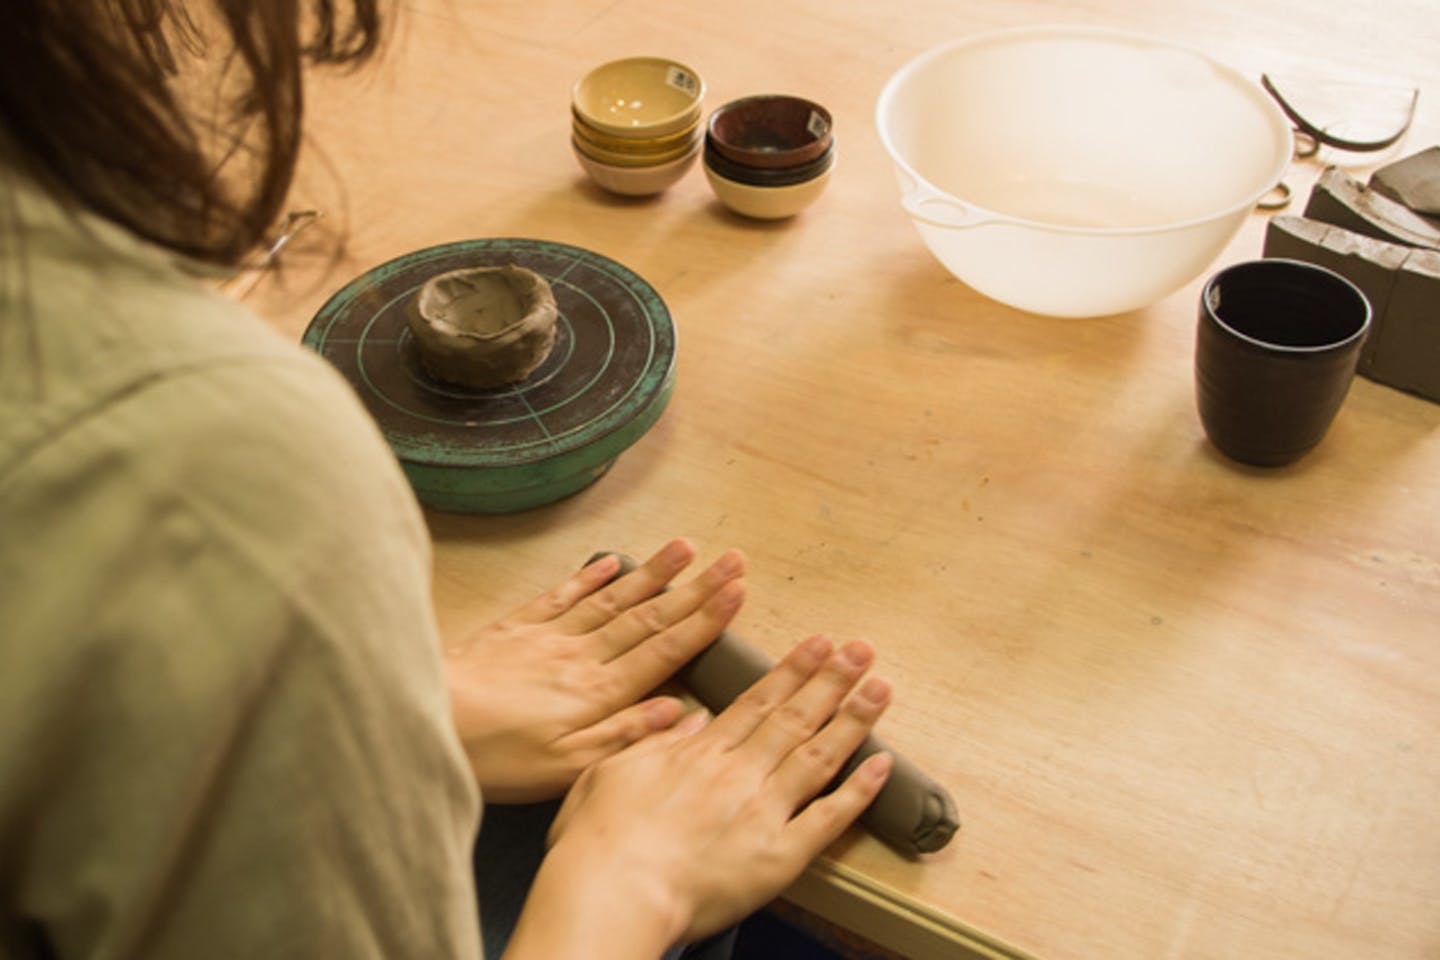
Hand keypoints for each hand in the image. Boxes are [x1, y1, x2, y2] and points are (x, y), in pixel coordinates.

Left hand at [445, 539, 744, 801]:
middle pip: (649, 616)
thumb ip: (625, 736)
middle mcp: (581, 657)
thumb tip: (681, 712)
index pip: (665, 649)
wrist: (426, 723)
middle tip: (732, 560)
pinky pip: (561, 596)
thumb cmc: (493, 758)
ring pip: (612, 599)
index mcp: (599, 693)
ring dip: (653, 573)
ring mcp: (548, 637)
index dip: (705, 620)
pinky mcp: (515, 629)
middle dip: (695, 588)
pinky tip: (611, 562)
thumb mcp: (565, 768)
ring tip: (686, 548)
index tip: (737, 593)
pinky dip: (590, 577)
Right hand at [513, 636, 892, 954]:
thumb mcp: (610, 771)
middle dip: (831, 680)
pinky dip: (858, 791)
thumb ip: (653, 742)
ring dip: (853, 719)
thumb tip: (689, 720)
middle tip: (861, 650)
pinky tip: (882, 765)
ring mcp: (763, 813)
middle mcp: (738, 774)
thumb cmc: (598, 842)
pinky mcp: (779, 857)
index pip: (758, 702)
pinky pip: (828, 819)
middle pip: (794, 718)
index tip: (819, 645)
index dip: (792, 671)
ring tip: (880, 689)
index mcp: (699, 754)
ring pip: (817, 756)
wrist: (611, 894)